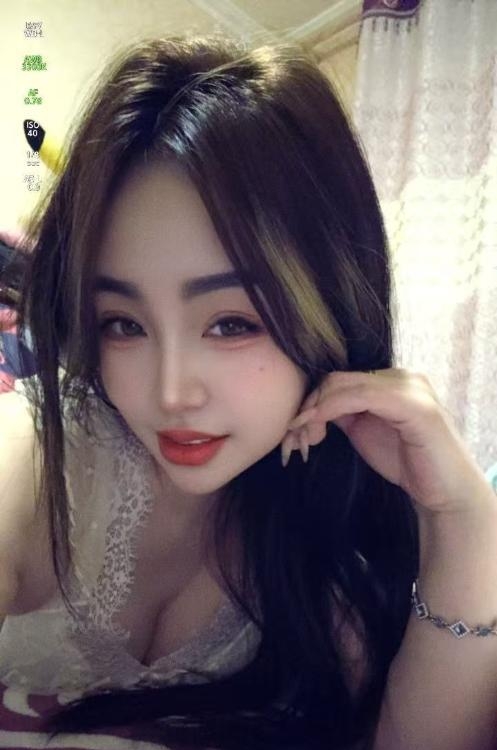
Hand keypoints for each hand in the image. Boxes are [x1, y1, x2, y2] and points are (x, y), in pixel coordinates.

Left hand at [282, 368, 492, 513]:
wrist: (445, 492)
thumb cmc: (408, 463)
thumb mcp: (366, 431)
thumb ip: (345, 413)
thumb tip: (311, 406)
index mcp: (390, 381)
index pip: (339, 379)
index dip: (310, 401)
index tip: (292, 429)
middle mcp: (402, 377)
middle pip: (337, 379)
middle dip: (308, 406)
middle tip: (292, 437)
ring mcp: (411, 388)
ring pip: (345, 386)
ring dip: (315, 410)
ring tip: (300, 438)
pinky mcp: (416, 406)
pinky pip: (363, 396)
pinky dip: (332, 408)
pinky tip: (317, 428)